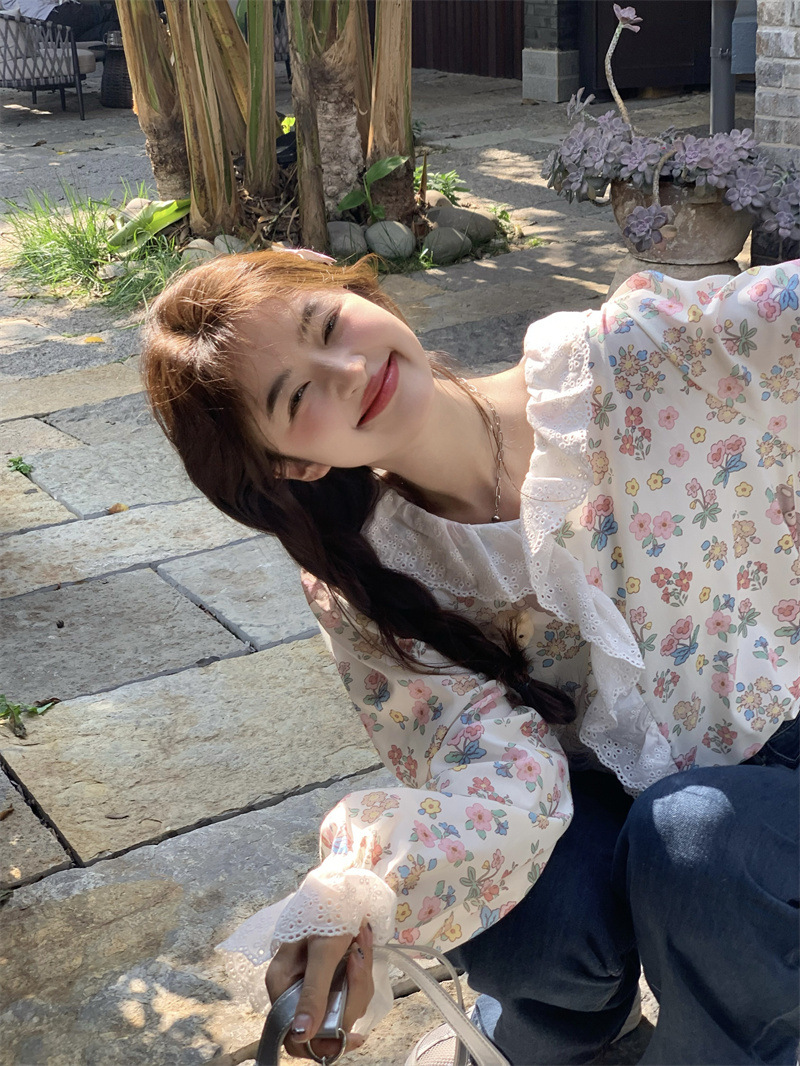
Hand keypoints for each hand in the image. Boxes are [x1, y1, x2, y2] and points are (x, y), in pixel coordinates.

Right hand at [266, 923, 374, 1059]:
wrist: (341, 882)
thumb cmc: (326, 911)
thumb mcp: (323, 951)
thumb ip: (314, 992)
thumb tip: (302, 1036)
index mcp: (282, 984)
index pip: (296, 1035)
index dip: (323, 1043)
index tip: (351, 1036)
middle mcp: (294, 988)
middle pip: (324, 1022)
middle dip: (351, 998)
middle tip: (360, 962)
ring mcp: (313, 982)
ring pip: (342, 1005)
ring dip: (360, 980)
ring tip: (361, 942)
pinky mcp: (330, 974)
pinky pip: (349, 990)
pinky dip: (361, 972)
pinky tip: (361, 944)